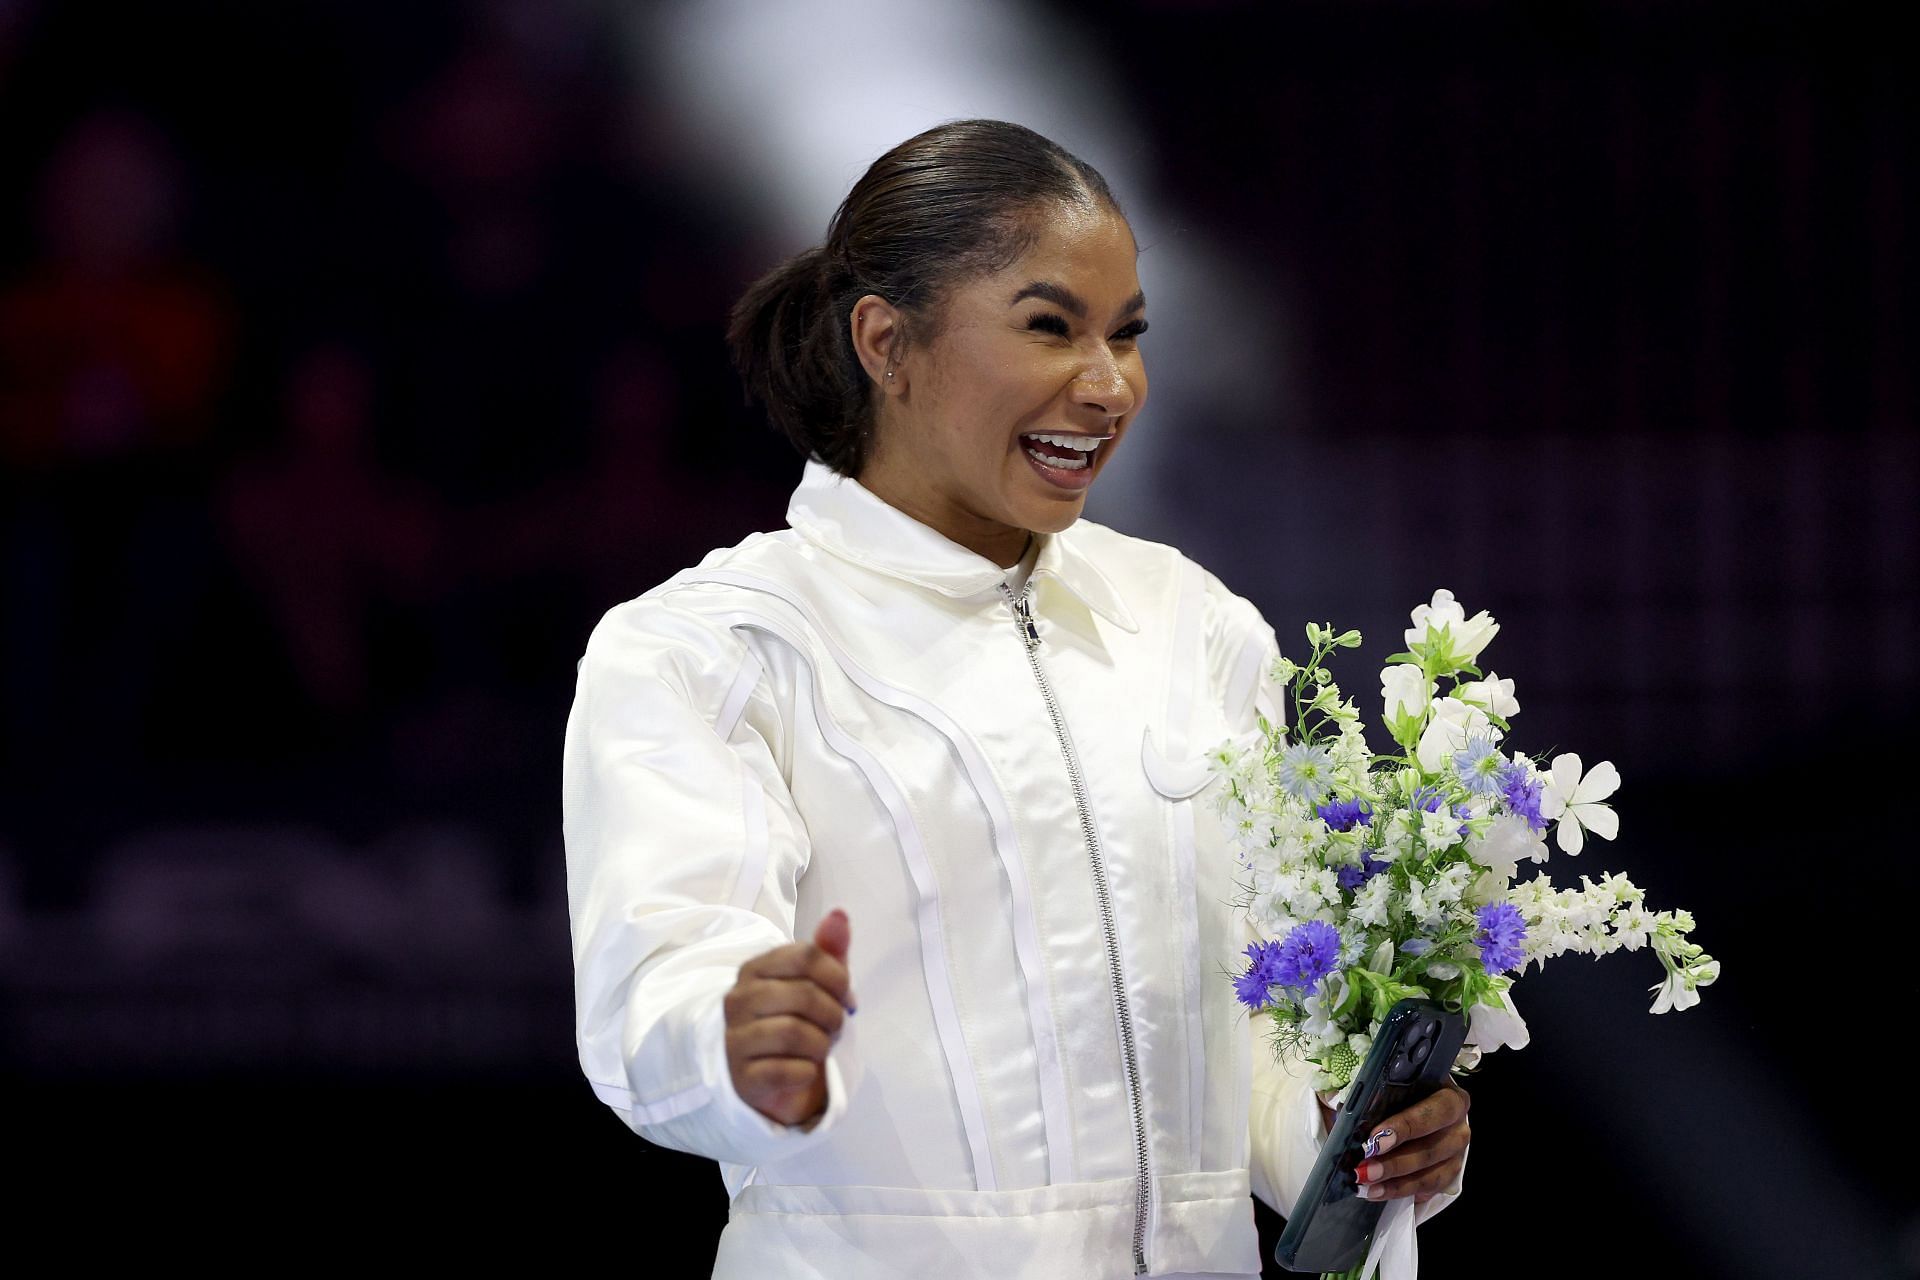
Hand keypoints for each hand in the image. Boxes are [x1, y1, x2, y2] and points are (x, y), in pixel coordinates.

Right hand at [724, 908, 854, 1127]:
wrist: (770, 1079)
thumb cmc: (795, 1022)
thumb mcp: (816, 984)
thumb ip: (828, 951)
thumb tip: (839, 914)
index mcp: (755, 969)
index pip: (806, 955)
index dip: (838, 977)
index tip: (846, 997)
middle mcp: (738, 999)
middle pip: (804, 994)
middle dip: (833, 1015)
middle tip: (835, 1027)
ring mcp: (734, 1039)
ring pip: (793, 1033)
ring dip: (821, 1044)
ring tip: (821, 1048)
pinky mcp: (741, 1077)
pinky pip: (784, 1071)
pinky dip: (806, 1072)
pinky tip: (804, 1070)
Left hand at [1351, 1080, 1470, 1203]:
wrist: (1408, 1109)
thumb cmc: (1393, 1092)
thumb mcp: (1383, 1085)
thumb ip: (1371, 1094)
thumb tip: (1346, 1113)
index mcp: (1447, 1092)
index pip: (1436, 1108)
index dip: (1407, 1125)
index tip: (1375, 1138)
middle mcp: (1458, 1123)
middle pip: (1433, 1147)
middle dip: (1396, 1162)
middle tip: (1365, 1170)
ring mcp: (1457, 1151)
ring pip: (1433, 1173)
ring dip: (1397, 1183)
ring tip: (1367, 1187)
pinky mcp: (1450, 1172)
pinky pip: (1431, 1188)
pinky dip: (1403, 1192)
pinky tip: (1379, 1193)